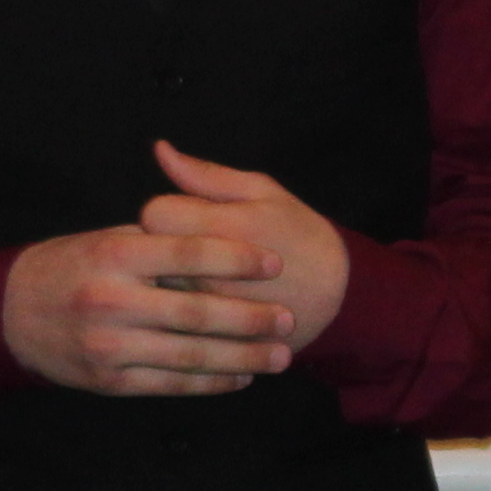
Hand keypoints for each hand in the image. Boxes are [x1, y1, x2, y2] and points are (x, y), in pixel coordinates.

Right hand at [6, 197, 296, 398]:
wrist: (12, 312)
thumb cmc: (73, 266)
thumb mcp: (108, 237)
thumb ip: (160, 236)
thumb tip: (222, 229)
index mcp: (116, 255)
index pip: (189, 253)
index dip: (237, 258)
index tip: (275, 264)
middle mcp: (111, 300)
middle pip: (197, 311)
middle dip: (250, 318)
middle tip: (288, 318)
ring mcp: (109, 346)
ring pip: (190, 355)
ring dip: (242, 357)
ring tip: (279, 356)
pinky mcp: (109, 381)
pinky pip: (171, 384)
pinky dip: (211, 383)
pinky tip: (240, 377)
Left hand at [141, 142, 351, 341]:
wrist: (338, 297)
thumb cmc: (298, 234)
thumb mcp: (263, 192)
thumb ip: (207, 175)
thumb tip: (160, 149)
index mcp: (224, 227)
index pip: (154, 214)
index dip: (165, 211)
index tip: (183, 217)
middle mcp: (212, 273)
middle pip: (151, 256)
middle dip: (161, 248)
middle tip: (190, 249)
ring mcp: (213, 314)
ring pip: (159, 293)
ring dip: (169, 283)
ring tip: (198, 278)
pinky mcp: (216, 342)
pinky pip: (176, 326)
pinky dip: (181, 316)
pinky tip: (201, 307)